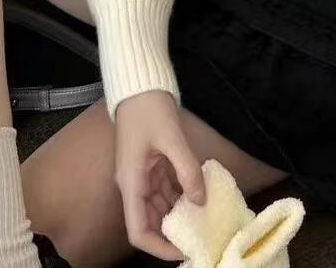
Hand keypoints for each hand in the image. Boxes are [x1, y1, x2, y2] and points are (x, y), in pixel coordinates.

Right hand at [115, 90, 205, 260]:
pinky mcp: (150, 166)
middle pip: (149, 223)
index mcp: (131, 183)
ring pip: (159, 208)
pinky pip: (164, 191)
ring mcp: (142, 176)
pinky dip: (180, 197)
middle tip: (200, 237)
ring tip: (204, 220)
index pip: (138, 231)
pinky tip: (199, 197)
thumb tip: (201, 200)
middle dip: (172, 235)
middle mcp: (133, 185)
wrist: (139, 83)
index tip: (184, 251)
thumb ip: (187, 170)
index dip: (159, 248)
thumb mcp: (171, 138)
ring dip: (178, 215)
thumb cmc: (149, 108)